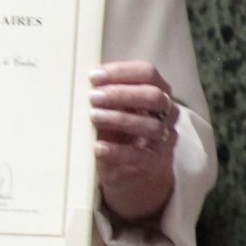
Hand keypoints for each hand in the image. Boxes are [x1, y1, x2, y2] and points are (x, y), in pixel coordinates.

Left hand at [92, 60, 179, 225]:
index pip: (148, 73)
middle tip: (92, 97)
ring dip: (119, 118)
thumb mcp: (112, 110)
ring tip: (93, 117)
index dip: (122, 72)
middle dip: (122, 93)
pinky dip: (117, 151)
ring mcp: (163, 140)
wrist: (130, 174)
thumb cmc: (118, 134)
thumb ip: (104, 94)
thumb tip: (79, 79)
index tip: (94, 76)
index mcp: (156, 93)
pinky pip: (140, 156)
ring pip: (151, 125)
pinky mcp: (154, 164)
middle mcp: (166, 114)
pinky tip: (98, 147)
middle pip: (154, 96)